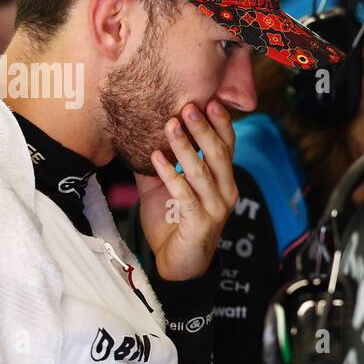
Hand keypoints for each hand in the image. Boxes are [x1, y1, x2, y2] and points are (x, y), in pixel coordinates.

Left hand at [135, 100, 238, 280]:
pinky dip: (169, 175)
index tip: (211, 100)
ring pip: (202, 172)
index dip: (221, 124)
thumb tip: (136, 133)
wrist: (178, 264)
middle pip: (220, 154)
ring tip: (169, 124)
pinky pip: (184, 194)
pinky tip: (155, 158)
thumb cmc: (175, 223)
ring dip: (185, 146)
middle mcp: (225, 192)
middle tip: (188, 106)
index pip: (228, 146)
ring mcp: (215, 208)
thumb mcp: (165, 187)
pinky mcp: (200, 223)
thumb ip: (158, 162)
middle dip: (204, 128)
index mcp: (223, 181)